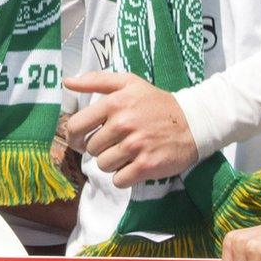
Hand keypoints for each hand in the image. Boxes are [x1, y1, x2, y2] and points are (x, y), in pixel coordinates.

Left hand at [62, 71, 196, 187]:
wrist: (193, 123)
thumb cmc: (157, 103)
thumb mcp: (129, 83)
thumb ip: (96, 80)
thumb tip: (67, 82)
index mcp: (115, 103)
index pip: (77, 126)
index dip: (75, 136)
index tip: (83, 139)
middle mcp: (123, 124)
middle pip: (91, 149)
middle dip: (101, 148)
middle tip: (117, 142)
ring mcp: (135, 146)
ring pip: (103, 165)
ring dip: (112, 163)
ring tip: (128, 153)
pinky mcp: (146, 166)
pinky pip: (118, 180)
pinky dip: (124, 176)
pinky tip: (135, 164)